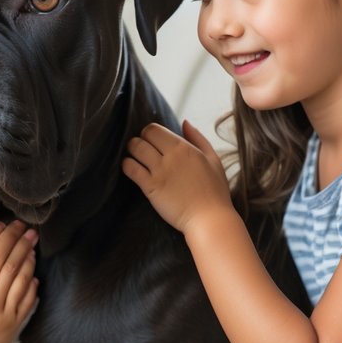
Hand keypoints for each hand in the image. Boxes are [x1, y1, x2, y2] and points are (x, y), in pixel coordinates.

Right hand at [0, 220, 38, 342]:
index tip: (2, 224)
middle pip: (4, 260)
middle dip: (16, 240)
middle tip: (25, 227)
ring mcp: (1, 311)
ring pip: (19, 277)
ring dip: (27, 258)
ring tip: (31, 245)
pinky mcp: (12, 325)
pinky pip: (26, 300)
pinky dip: (32, 285)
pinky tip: (34, 274)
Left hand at [122, 120, 232, 234]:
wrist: (209, 219)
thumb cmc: (215, 192)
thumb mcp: (213, 160)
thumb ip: (198, 139)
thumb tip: (184, 122)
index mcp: (185, 148)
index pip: (155, 129)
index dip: (150, 133)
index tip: (151, 141)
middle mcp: (171, 156)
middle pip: (144, 136)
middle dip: (139, 140)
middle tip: (140, 149)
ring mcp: (159, 171)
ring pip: (135, 149)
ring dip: (131, 151)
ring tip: (134, 157)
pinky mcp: (151, 188)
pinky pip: (131, 169)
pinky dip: (127, 165)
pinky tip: (130, 169)